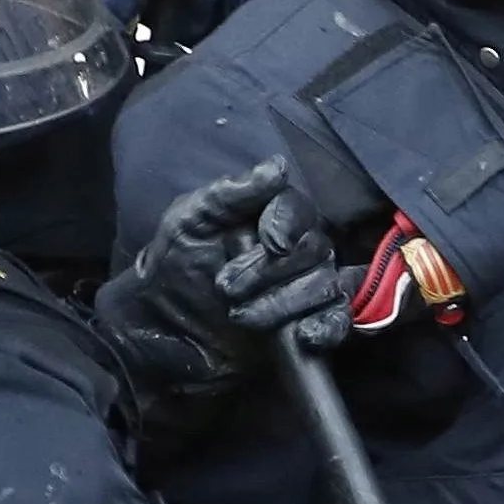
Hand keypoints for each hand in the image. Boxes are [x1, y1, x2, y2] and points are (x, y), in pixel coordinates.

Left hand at [98, 160, 352, 404]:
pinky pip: (337, 321)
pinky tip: (302, 335)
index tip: (270, 241)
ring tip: (239, 316)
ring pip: (325, 286)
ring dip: (283, 304)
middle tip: (226, 288)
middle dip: (269, 271)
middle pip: (314, 250)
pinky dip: (327, 327)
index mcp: (268, 217)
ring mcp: (306, 288)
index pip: (298, 209)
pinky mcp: (309, 325)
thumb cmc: (174, 267)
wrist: (165, 328)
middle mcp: (296, 249)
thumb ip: (230, 193)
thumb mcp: (188, 222)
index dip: (288, 223)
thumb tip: (277, 167)